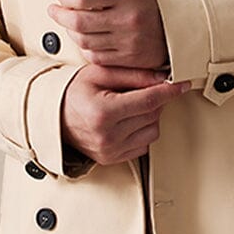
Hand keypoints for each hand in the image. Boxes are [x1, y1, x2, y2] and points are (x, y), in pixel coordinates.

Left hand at [47, 0, 167, 70]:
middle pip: (78, 21)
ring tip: (70, 23)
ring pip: (83, 40)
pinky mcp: (130, 60)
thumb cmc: (145, 2)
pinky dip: (85, 47)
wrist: (179, 25)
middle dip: (60, 15)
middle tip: (54, 10)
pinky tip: (85, 38)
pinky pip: (95, 57)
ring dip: (70, 31)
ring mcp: (129, 42)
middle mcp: (128, 19)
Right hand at [60, 63, 190, 165]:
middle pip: (153, 115)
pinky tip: (126, 121)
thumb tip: (163, 77)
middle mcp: (108, 136)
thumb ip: (133, 74)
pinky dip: (141, 131)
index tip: (181, 84)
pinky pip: (144, 144)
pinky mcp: (113, 159)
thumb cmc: (73, 92)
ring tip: (130, 106)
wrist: (52, 116)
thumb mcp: (99, 73)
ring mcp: (111, 150)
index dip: (168, 90)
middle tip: (139, 89)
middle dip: (154, 99)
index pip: (149, 100)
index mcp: (103, 112)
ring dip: (149, 116)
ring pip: (152, 130)